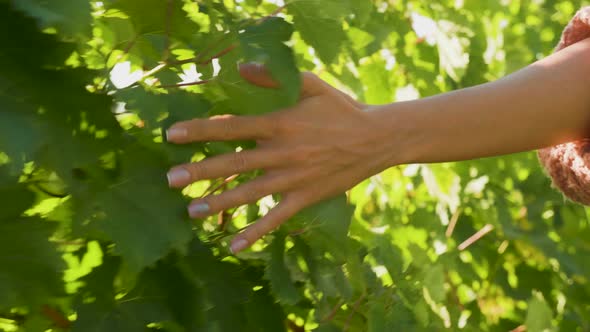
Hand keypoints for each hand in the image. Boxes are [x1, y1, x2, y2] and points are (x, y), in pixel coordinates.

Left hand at [166, 64, 395, 252]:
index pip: (232, 127)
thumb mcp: (311, 85)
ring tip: (191, 211)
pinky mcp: (305, 198)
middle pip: (234, 164)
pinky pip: (276, 218)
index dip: (201, 130)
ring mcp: (294, 178)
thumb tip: (240, 68)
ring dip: (220, 203)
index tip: (172, 135)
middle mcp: (283, 153)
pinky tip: (234, 245)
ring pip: (250, 193)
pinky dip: (256, 232)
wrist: (376, 138)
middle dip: (201, 172)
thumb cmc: (341, 109)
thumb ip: (275, 78)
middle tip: (171, 180)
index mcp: (280, 123)